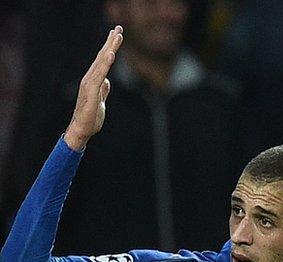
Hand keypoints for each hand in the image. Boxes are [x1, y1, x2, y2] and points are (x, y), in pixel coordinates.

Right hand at [64, 26, 123, 150]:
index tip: (116, 34)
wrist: (82, 129)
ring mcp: (90, 84)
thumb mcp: (100, 100)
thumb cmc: (90, 116)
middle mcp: (90, 78)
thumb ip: (103, 90)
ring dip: (110, 48)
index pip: (103, 60)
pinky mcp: (91, 92)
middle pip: (102, 57)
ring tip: (117, 36)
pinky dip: (105, 64)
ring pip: (101, 63)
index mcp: (94, 80)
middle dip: (111, 42)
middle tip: (119, 28)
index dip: (110, 47)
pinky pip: (99, 75)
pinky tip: (110, 55)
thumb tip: (106, 81)